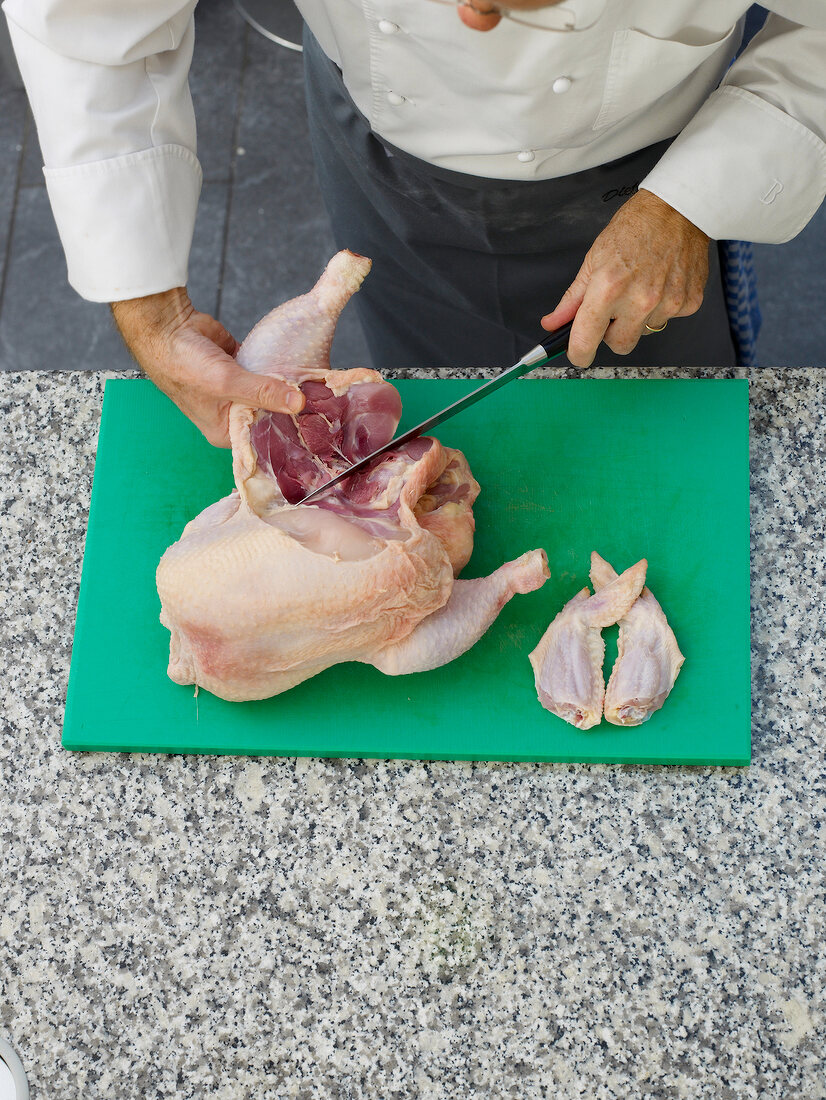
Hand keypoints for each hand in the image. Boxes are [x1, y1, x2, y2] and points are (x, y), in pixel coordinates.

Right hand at [111, 287, 304, 446]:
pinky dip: (277, 369)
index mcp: (224, 430)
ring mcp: (237, 390)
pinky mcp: (241, 368)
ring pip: (269, 392)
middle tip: (324, 403)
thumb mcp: (227, 383)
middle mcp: (231, 414)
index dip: (287, 431)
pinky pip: (266, 372)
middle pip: (269, 413)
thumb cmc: (184, 365)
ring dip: (286, 387)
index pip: (263, 438)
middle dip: (290, 408)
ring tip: (318, 385)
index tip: (315, 425)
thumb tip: (298, 403)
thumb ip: (263, 392)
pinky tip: (301, 367)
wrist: (166, 328)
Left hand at [540, 190, 710, 367]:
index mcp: (609, 288)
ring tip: (642, 286)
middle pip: (619, 345)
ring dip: (639, 317)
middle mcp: (640, 300)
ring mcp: (668, 303)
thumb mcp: (594, 258)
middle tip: (615, 307)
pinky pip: (668, 319)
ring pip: (645, 332)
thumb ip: (573, 298)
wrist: (679, 207)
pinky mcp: (689, 303)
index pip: (587, 340)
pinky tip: (661, 283)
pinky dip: (662, 307)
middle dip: (612, 333)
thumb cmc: (636, 227)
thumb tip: (553, 323)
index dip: (579, 353)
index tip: (579, 354)